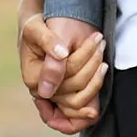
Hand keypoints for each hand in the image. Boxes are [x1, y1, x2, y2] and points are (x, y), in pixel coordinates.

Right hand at [18, 0, 105, 134]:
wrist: (40, 27)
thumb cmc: (37, 25)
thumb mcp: (37, 29)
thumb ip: (48, 44)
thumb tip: (60, 59)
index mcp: (32, 76)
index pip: (64, 75)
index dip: (84, 63)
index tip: (98, 46)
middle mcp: (41, 90)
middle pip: (74, 87)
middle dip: (92, 65)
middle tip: (101, 42)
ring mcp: (53, 95)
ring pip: (78, 101)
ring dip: (96, 82)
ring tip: (104, 59)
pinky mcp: (63, 95)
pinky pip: (76, 112)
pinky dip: (90, 106)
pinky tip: (100, 100)